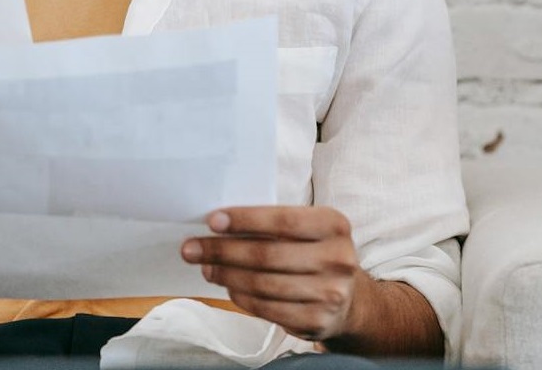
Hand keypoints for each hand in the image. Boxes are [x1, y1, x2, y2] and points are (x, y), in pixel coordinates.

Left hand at [181, 206, 361, 343]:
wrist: (349, 299)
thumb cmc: (314, 253)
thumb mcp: (306, 229)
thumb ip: (272, 224)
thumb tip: (219, 225)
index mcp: (334, 225)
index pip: (283, 220)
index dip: (245, 220)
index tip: (212, 221)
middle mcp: (338, 259)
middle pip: (267, 254)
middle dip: (222, 251)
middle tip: (192, 248)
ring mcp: (330, 294)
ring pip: (263, 284)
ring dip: (226, 275)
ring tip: (206, 267)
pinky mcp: (317, 321)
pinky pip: (268, 308)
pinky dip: (242, 297)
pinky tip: (229, 286)